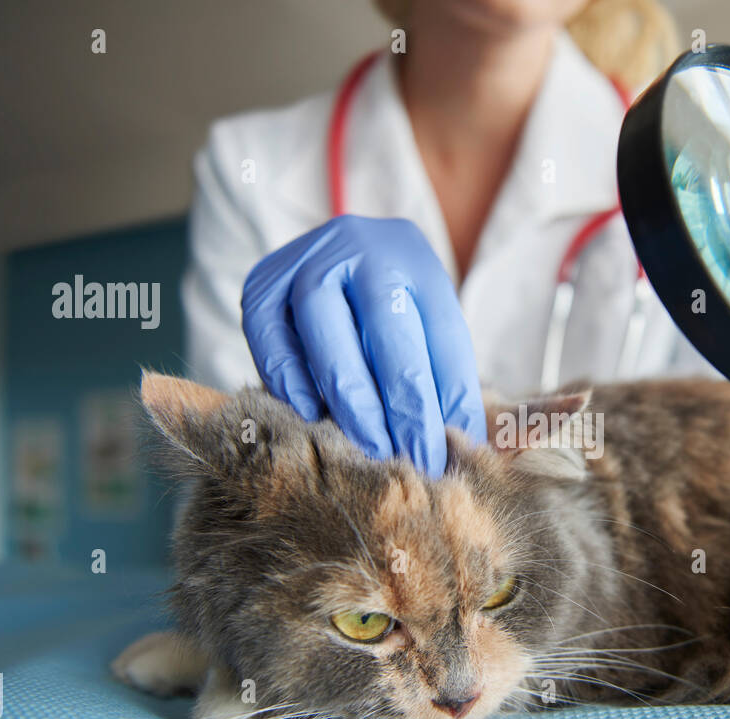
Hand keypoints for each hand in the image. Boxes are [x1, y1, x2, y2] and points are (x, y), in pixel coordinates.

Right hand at [241, 215, 485, 478]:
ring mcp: (306, 258)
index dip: (448, 400)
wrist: (338, 255)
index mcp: (415, 258)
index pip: (441, 334)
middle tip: (416, 460)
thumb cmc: (395, 308)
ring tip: (372, 449)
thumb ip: (447, 379)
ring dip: (352, 402)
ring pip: (326, 334)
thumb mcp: (430, 325)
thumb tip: (467, 444)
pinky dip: (290, 380)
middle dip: (405, 407)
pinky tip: (312, 415)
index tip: (449, 454)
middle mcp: (360, 247)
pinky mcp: (262, 282)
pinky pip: (269, 337)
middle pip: (387, 330)